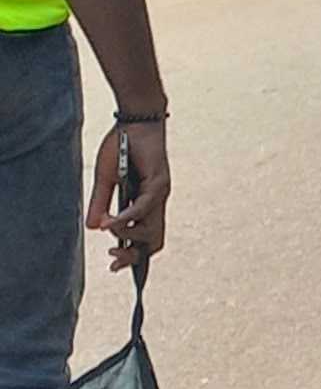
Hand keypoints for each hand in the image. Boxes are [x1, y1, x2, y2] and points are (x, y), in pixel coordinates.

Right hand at [88, 112, 168, 268]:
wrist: (134, 121)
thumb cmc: (121, 147)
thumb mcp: (105, 179)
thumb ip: (100, 203)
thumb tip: (93, 227)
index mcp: (146, 205)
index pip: (147, 238)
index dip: (134, 256)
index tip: (113, 267)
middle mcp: (156, 203)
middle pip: (154, 242)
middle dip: (134, 256)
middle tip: (113, 260)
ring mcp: (160, 194)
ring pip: (152, 230)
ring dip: (127, 234)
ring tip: (109, 229)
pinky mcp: (159, 183)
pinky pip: (144, 208)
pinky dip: (127, 218)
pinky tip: (111, 221)